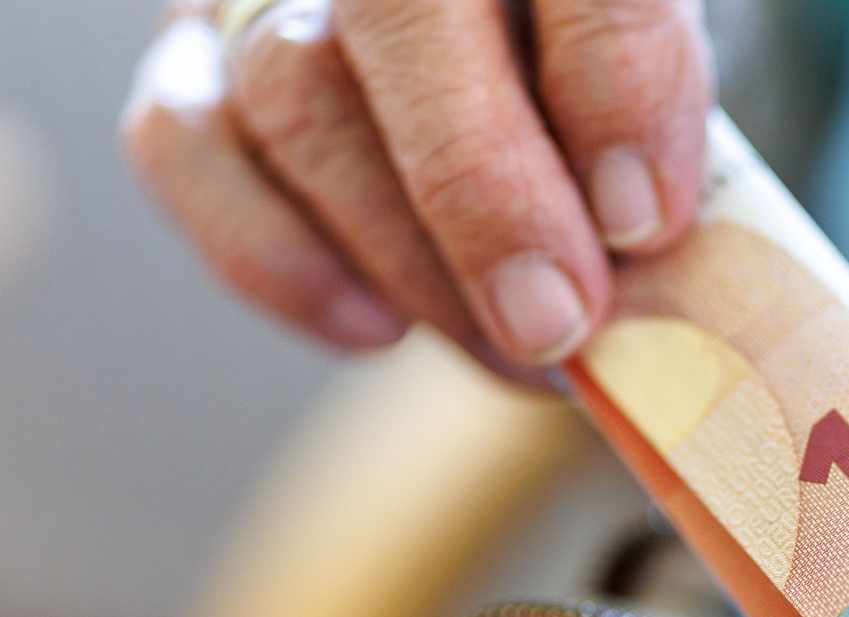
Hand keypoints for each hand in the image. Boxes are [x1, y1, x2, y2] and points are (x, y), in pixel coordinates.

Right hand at [123, 0, 712, 375]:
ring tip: (513, 352)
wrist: (519, 49)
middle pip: (402, 19)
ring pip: (294, 95)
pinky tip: (377, 330)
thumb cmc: (604, 71)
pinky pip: (182, 146)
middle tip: (559, 324)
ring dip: (410, 260)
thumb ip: (655, 120)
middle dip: (487, 199)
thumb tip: (632, 234)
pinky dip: (276, 259)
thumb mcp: (666, 76)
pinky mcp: (191, 53)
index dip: (612, 80)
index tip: (646, 221)